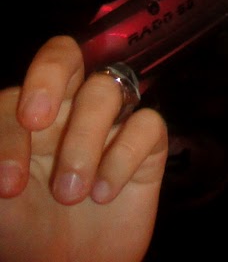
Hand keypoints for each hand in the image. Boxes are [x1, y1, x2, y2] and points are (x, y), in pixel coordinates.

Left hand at [0, 37, 167, 261]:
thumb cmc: (25, 239)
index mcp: (29, 119)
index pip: (19, 93)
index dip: (11, 129)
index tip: (8, 186)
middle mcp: (67, 110)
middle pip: (65, 55)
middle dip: (48, 76)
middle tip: (36, 120)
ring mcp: (109, 124)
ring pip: (107, 89)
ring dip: (84, 141)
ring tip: (72, 194)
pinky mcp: (147, 147)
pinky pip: (147, 124)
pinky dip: (123, 157)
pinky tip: (104, 194)